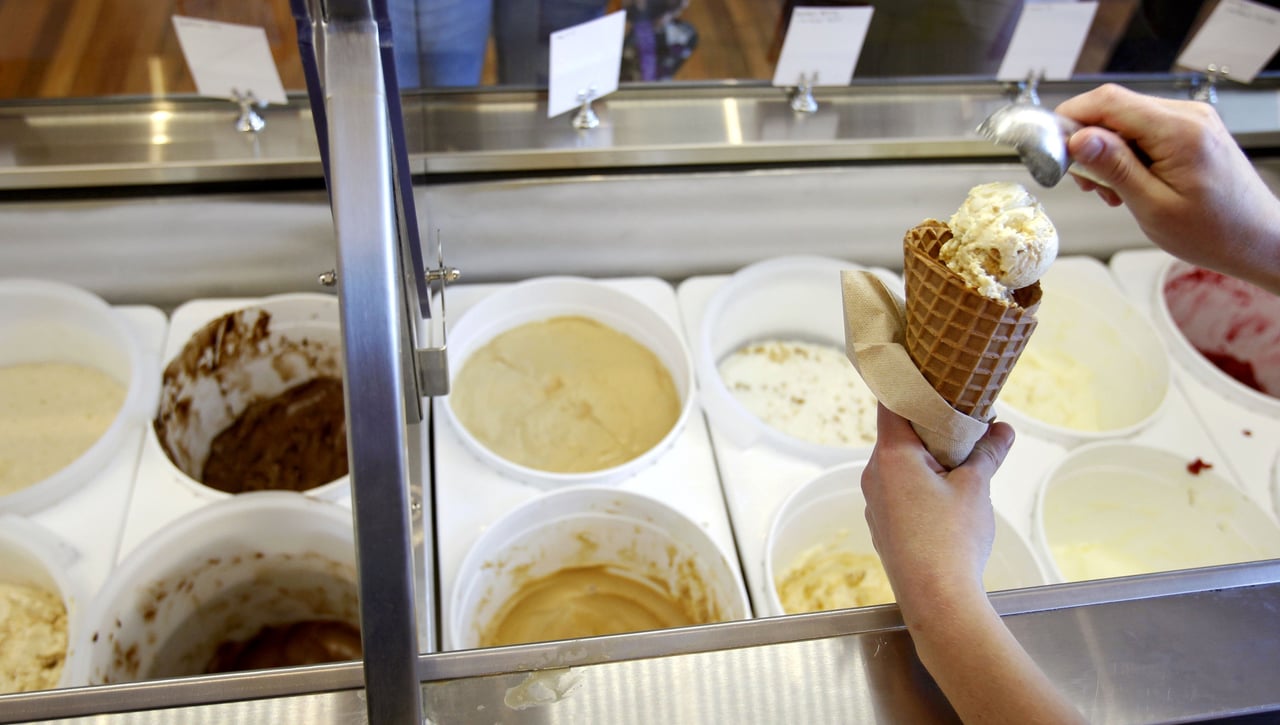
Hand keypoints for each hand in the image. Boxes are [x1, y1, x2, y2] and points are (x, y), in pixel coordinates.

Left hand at [862, 406, 1084, 722]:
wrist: (936, 600)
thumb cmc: (951, 540)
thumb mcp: (977, 488)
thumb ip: (988, 453)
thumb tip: (1002, 429)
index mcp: (891, 456)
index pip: (891, 403)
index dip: (908, 382)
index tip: (925, 367)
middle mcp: (874, 474)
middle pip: (898, 433)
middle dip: (929, 424)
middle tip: (963, 413)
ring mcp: (875, 502)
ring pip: (899, 464)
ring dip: (928, 455)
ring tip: (964, 454)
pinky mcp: (884, 525)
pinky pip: (899, 489)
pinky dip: (921, 481)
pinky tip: (949, 491)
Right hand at [1055, 84, 1279, 294]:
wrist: (1258, 240)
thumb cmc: (1214, 233)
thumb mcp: (1153, 206)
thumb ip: (1114, 167)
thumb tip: (1078, 138)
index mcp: (1179, 131)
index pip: (1108, 102)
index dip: (1070, 119)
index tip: (1051, 149)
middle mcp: (1187, 116)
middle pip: (1114, 108)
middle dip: (1087, 141)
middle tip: (1086, 182)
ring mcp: (1192, 120)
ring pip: (1126, 119)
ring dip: (1107, 151)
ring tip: (1112, 190)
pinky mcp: (1192, 130)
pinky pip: (1145, 130)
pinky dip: (1127, 153)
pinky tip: (1130, 182)